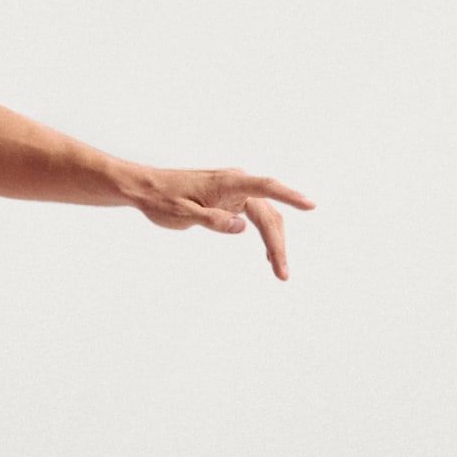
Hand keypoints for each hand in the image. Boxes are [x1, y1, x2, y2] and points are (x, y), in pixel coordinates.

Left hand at [132, 167, 316, 279]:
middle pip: (268, 214)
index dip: (290, 196)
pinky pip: (254, 215)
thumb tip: (242, 227)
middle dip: (277, 244)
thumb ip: (212, 220)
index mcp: (228, 183)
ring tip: (279, 270)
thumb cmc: (161, 199)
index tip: (310, 205)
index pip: (266, 187)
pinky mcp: (230, 198)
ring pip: (264, 216)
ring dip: (273, 241)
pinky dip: (263, 232)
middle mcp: (236, 183)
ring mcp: (235, 190)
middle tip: (282, 274)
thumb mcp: (183, 214)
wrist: (146, 188)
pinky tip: (267, 252)